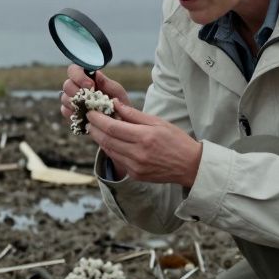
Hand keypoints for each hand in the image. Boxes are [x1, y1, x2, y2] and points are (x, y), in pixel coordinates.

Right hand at [60, 64, 130, 122]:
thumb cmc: (118, 103)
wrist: (118, 121)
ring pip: (64, 98)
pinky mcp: (70, 112)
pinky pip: (65, 110)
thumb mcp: (116, 92)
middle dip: (77, 91)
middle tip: (90, 98)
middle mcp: (76, 87)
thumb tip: (96, 74)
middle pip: (67, 85)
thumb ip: (106, 82)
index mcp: (87, 77)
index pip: (73, 70)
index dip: (78, 76)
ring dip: (76, 102)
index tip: (90, 85)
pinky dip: (74, 112)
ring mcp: (72, 100)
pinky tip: (85, 114)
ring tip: (89, 107)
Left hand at [86, 102, 201, 186]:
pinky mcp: (135, 175)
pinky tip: (107, 141)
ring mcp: (135, 166)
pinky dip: (109, 149)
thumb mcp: (158, 122)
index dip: (97, 119)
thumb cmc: (176, 140)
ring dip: (99, 139)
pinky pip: (117, 160)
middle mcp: (138, 154)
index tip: (90, 112)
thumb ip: (134, 114)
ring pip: (109, 151)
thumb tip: (114, 103)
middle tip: (87, 119)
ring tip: (94, 128)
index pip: (112, 127)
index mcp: (144, 137)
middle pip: (106, 140)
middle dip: (94, 128)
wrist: (190, 166)